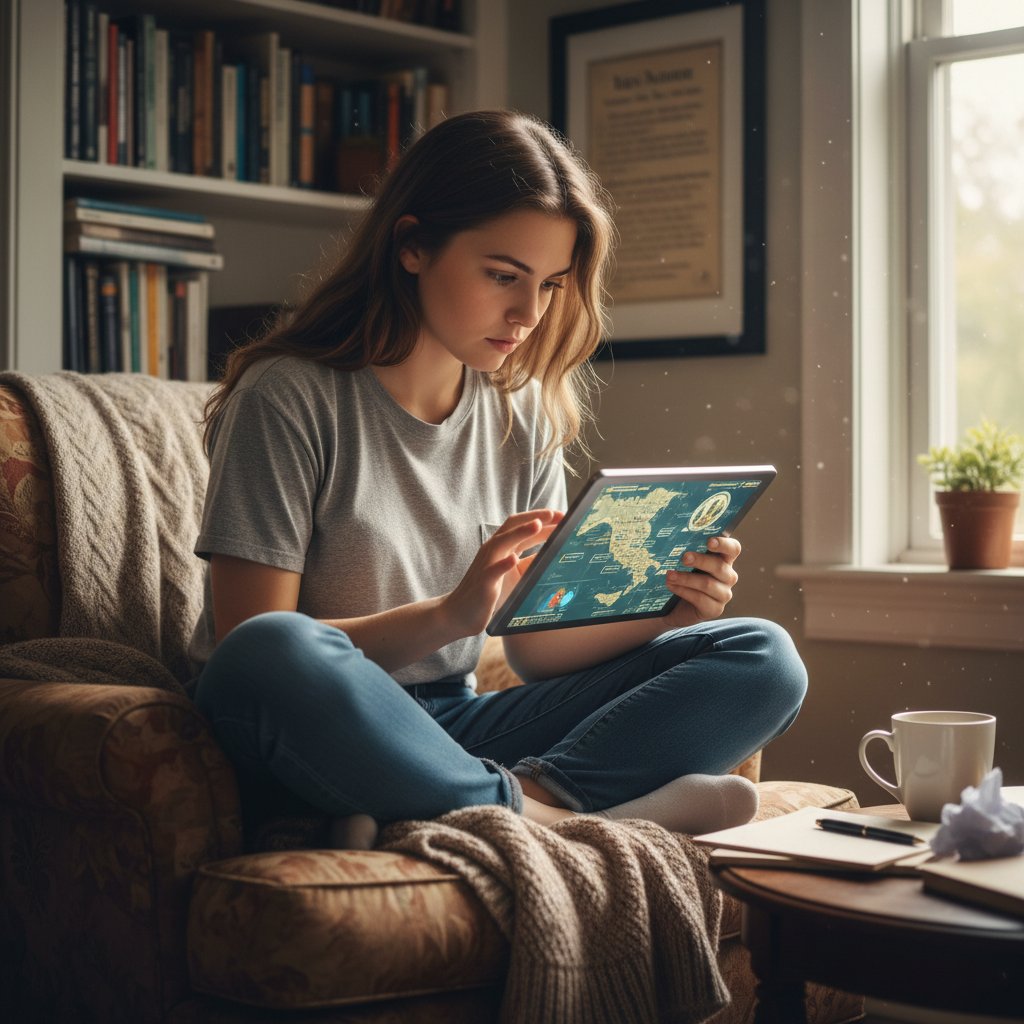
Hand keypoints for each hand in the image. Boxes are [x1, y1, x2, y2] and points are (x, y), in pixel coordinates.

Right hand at [440, 509, 563, 636]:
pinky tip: (513, 559)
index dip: (542, 519)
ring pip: (502, 542)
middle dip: (535, 518)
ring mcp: (486, 564)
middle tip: (556, 514)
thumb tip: (555, 552)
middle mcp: (493, 550)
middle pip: (513, 526)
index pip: (522, 526)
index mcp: (502, 547)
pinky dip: (503, 564)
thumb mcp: (516, 574)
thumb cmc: (490, 592)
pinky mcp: (483, 583)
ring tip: (537, 524)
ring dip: (520, 532)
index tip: (562, 516)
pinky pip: (492, 571)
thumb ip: (531, 561)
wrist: (459, 614)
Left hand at [662, 535, 740, 627]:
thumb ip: (686, 551)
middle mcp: (728, 576)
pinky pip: (700, 599)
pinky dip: (683, 591)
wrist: (676, 607)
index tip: (709, 542)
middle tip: (684, 557)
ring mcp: (724, 594)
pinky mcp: (715, 609)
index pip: (733, 549)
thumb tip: (672, 540)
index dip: (724, 544)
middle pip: (719, 566)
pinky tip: (671, 586)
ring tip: (669, 575)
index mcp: (724, 559)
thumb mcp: (686, 563)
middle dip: (700, 560)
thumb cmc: (683, 577)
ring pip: (707, 584)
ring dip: (686, 578)